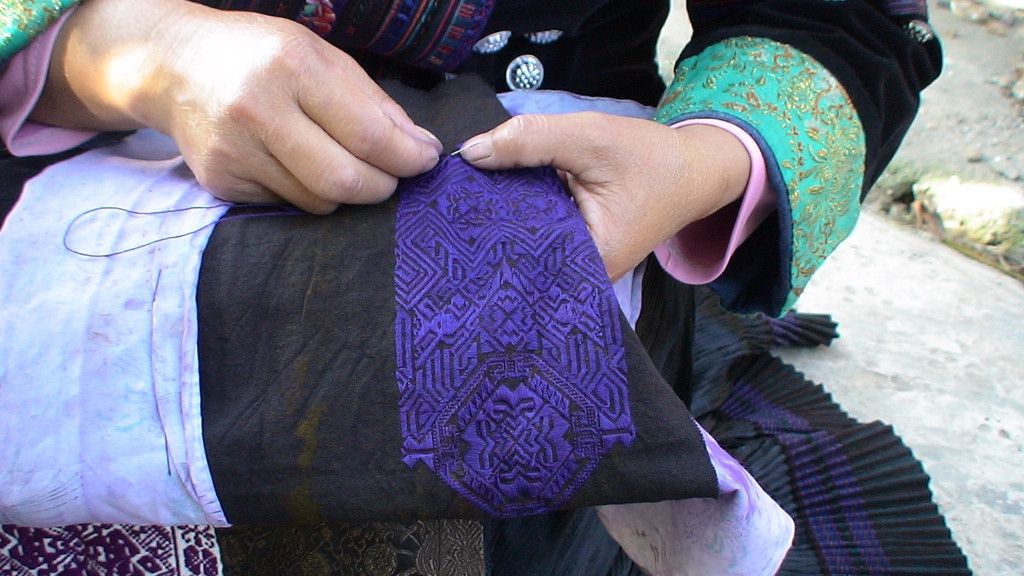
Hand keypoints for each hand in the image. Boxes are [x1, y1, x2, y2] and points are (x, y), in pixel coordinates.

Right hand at [33, 0, 441, 212]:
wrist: (173, 65)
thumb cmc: (261, 56)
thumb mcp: (321, 56)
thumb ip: (375, 104)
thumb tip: (423, 149)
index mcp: (291, 67)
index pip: (368, 134)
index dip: (407, 158)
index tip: (426, 161)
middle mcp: (257, 110)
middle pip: (344, 181)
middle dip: (382, 186)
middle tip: (391, 177)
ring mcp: (235, 151)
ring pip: (318, 202)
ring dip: (345, 193)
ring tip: (344, 166)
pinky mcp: (221, 182)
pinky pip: (287, 205)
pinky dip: (308, 194)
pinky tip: (299, 166)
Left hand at [458, 113, 749, 279]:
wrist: (692, 171)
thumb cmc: (649, 159)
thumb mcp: (590, 137)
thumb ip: (532, 140)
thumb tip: (471, 152)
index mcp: (587, 263)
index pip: (518, 248)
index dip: (482, 221)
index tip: (453, 198)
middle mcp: (578, 278)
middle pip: (516, 249)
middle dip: (488, 220)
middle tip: (453, 192)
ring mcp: (575, 269)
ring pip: (524, 242)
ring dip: (502, 215)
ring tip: (466, 195)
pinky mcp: (573, 252)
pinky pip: (536, 235)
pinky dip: (521, 214)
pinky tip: (497, 196)